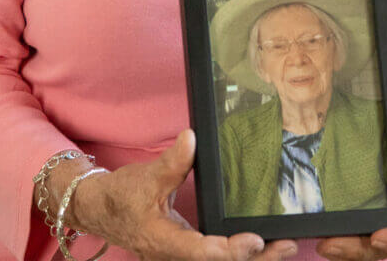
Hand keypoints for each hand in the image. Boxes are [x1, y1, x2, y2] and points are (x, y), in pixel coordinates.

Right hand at [72, 129, 298, 260]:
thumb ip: (172, 161)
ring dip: (252, 258)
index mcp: (165, 243)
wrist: (100, 209)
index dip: (231, 250)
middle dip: (255, 259)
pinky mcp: (185, 249)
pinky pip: (214, 256)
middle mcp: (176, 256)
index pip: (203, 252)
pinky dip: (237, 252)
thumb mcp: (145, 177)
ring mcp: (181, 255)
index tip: (256, 240)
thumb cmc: (121, 196)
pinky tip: (258, 244)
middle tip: (286, 245)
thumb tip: (192, 138)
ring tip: (283, 245)